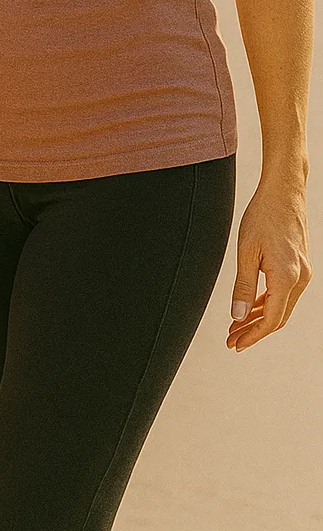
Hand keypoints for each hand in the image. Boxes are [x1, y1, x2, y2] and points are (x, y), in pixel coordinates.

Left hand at [228, 178, 310, 350]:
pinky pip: (285, 293)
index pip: (272, 320)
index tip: (235, 344)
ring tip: (237, 326)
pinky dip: (269, 303)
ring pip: (282, 306)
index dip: (253, 335)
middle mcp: (300, 278)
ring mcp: (303, 273)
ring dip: (260, 318)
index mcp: (287, 277)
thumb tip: (238, 316)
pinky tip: (252, 307)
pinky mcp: (300, 266)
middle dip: (255, 331)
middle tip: (232, 340)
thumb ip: (243, 286)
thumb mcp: (246, 251)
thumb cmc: (262, 216)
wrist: (284, 192)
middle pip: (278, 317)